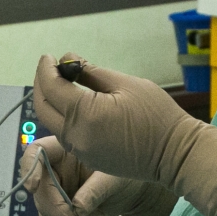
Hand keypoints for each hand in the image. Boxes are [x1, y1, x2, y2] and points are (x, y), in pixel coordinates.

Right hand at [23, 137, 177, 215]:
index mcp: (65, 148)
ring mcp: (56, 187)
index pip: (37, 151)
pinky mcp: (60, 205)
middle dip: (52, 205)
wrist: (132, 191)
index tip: (33, 186)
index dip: (30, 167)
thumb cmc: (126, 174)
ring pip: (41, 204)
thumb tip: (78, 207)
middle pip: (38, 185)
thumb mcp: (115, 178)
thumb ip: (95, 190)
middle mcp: (56, 167)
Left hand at [32, 54, 216, 215]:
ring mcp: (81, 151)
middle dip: (42, 84)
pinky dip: (62, 117)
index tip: (49, 56)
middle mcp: (76, 136)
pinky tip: (74, 105)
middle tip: (50, 68)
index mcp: (84, 114)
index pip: (50, 87)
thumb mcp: (125, 84)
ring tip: (62, 83)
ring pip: (52, 123)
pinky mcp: (89, 159)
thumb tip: (69, 60)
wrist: (175, 154)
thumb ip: (91, 71)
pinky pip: (66, 136)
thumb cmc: (156, 115)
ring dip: (51, 102)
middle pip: (42, 107)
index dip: (45, 68)